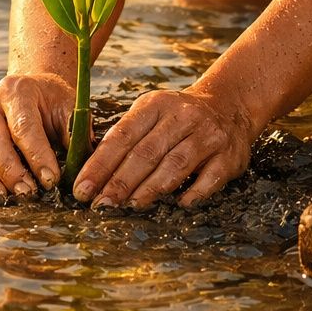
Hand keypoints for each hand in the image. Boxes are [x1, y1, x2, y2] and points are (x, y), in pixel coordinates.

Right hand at [0, 73, 74, 198]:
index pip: (24, 127)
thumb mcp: (66, 105)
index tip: (51, 180)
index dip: (37, 155)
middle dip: (10, 171)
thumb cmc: (49, 102)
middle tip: (28, 193)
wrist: (26, 89)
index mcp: (15, 91)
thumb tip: (79, 162)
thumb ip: (72, 130)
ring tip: (3, 199)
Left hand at [72, 86, 254, 208]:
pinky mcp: (228, 156)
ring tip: (129, 205)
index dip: (100, 164)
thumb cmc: (177, 118)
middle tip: (101, 204)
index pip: (122, 136)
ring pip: (174, 165)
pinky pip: (209, 178)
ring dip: (150, 188)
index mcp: (156, 105)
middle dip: (120, 182)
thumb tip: (91, 174)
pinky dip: (193, 193)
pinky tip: (179, 205)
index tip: (82, 188)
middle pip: (146, 153)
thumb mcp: (151, 113)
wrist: (230, 106)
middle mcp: (182, 117)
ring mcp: (208, 135)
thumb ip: (126, 137)